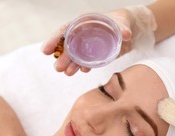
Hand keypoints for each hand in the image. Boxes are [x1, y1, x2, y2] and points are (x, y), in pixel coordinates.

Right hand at [41, 6, 156, 75]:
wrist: (128, 31)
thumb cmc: (123, 22)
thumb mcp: (123, 23)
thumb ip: (124, 28)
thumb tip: (127, 34)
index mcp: (84, 22)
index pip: (65, 30)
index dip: (55, 39)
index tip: (46, 51)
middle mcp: (82, 33)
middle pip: (68, 45)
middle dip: (62, 57)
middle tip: (58, 68)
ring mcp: (87, 44)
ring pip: (75, 55)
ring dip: (70, 64)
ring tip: (66, 73)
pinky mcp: (93, 54)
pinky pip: (85, 61)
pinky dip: (83, 66)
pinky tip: (82, 71)